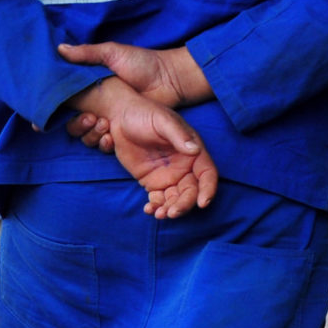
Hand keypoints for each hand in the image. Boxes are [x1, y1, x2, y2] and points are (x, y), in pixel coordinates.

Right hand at [56, 42, 211, 146]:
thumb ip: (87, 53)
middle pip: (70, 120)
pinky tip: (109, 134)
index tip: (46, 116)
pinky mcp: (120, 133)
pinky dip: (101, 141)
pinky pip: (101, 143)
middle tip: (89, 118)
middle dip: (75, 123)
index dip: (55, 107)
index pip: (65, 98)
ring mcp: (107, 118)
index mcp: (90, 85)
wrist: (171, 80)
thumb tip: (59, 49)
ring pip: (83, 134)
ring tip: (101, 123)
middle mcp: (95, 103)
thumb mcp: (113, 53)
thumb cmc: (143, 63)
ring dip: (87, 133)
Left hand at [69, 79, 218, 218]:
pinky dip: (155, 206)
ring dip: (170, 209)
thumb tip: (195, 151)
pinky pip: (158, 199)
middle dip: (184, 205)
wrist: (119, 116)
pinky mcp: (151, 181)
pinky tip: (149, 210)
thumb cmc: (145, 113)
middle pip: (191, 191)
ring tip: (158, 214)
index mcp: (193, 151)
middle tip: (172, 212)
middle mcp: (184, 166)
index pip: (207, 174)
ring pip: (175, 199)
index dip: (208, 189)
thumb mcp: (162, 120)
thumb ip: (178, 135)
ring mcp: (168, 175)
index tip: (203, 203)